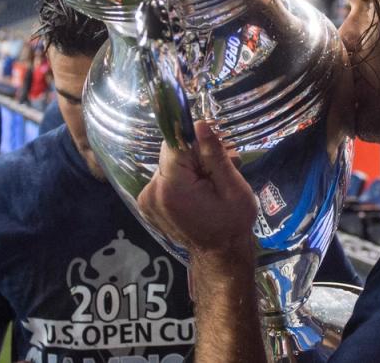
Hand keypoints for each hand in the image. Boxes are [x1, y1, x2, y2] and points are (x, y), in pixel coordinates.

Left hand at [138, 121, 257, 262]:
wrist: (219, 254)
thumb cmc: (232, 222)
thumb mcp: (233, 188)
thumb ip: (214, 155)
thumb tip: (199, 124)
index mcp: (172, 187)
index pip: (175, 143)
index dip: (197, 144)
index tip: (215, 154)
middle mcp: (151, 191)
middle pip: (171, 154)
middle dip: (195, 158)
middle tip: (218, 173)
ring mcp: (146, 199)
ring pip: (168, 164)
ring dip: (188, 169)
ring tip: (209, 185)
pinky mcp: (146, 202)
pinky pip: (164, 178)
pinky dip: (179, 180)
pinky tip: (195, 193)